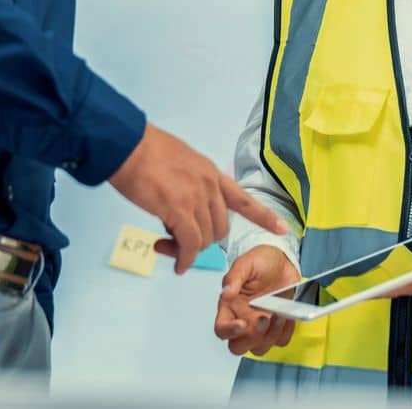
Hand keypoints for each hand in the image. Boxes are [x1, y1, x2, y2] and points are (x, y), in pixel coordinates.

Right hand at [107, 122, 288, 274]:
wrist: (129, 146)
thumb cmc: (145, 152)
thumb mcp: (180, 163)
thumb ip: (189, 184)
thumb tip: (183, 207)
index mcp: (211, 173)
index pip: (243, 199)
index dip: (264, 216)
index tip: (282, 229)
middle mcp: (210, 186)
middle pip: (221, 227)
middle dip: (205, 240)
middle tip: (180, 241)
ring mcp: (197, 198)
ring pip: (205, 238)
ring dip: (190, 250)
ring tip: (171, 250)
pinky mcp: (179, 211)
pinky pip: (189, 244)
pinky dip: (184, 258)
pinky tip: (178, 264)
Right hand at [216, 245, 301, 356]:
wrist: (282, 260)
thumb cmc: (260, 262)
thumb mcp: (245, 263)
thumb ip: (234, 278)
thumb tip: (226, 293)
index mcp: (230, 308)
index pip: (221, 329)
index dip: (229, 331)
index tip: (242, 324)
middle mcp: (243, 321)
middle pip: (239, 346)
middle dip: (253, 337)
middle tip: (264, 318)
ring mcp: (261, 326)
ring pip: (260, 348)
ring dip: (271, 335)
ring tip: (280, 314)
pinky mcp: (278, 327)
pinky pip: (281, 341)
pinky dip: (286, 331)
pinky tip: (288, 315)